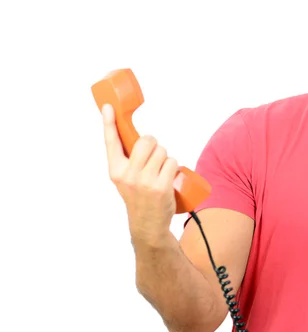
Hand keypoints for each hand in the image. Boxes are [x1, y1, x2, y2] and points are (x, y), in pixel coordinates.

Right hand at [102, 103, 180, 246]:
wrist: (147, 224)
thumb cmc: (139, 196)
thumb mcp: (126, 178)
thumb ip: (128, 159)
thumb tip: (139, 137)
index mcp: (115, 170)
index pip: (111, 142)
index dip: (109, 123)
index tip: (108, 107)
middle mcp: (127, 174)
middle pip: (147, 140)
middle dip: (154, 145)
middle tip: (153, 159)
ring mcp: (144, 181)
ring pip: (162, 151)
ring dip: (165, 158)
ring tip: (160, 173)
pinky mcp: (160, 186)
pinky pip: (172, 162)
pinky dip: (174, 168)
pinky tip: (169, 179)